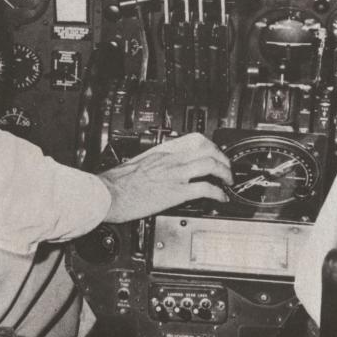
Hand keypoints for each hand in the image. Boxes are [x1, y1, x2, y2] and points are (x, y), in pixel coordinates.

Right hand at [99, 133, 232, 222]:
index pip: (194, 139)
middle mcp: (171, 159)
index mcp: (163, 151)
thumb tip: (165, 167)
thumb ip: (156, 162)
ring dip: (225, 173)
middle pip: (207, 149)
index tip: (216, 153)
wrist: (109, 193)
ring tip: (228, 182)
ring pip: (210, 165)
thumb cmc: (118, 181)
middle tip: (227, 168)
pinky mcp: (175, 192)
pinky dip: (218, 193)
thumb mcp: (140, 162)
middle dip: (223, 158)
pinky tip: (221, 198)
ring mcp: (174, 175)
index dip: (211, 145)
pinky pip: (204, 189)